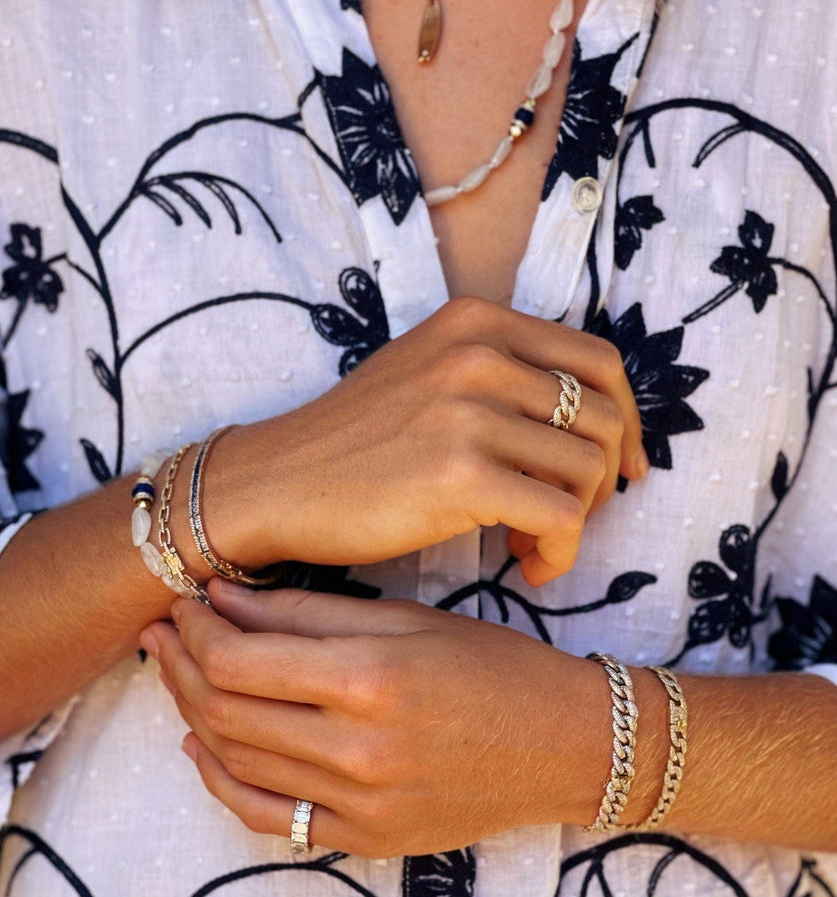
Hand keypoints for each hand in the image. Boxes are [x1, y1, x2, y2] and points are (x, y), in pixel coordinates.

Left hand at [141, 582, 607, 857]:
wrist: (562, 745)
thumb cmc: (494, 666)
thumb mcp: (407, 619)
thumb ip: (312, 612)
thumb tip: (227, 599)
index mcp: (371, 678)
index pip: (241, 658)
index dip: (198, 628)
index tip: (185, 602)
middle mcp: (357, 749)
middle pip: (226, 709)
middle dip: (182, 665)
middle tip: (167, 634)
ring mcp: (359, 805)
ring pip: (236, 760)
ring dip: (193, 713)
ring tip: (180, 675)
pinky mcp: (364, 839)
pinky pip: (268, 816)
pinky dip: (223, 779)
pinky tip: (204, 744)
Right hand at [204, 296, 647, 585]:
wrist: (279, 481)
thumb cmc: (354, 439)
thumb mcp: (429, 374)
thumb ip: (502, 377)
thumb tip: (587, 422)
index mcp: (477, 322)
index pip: (599, 362)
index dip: (626, 420)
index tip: (621, 466)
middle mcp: (479, 354)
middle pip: (603, 419)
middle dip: (602, 480)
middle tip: (567, 516)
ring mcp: (468, 411)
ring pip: (588, 471)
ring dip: (576, 521)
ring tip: (532, 544)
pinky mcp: (460, 474)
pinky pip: (559, 517)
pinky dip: (559, 552)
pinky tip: (526, 567)